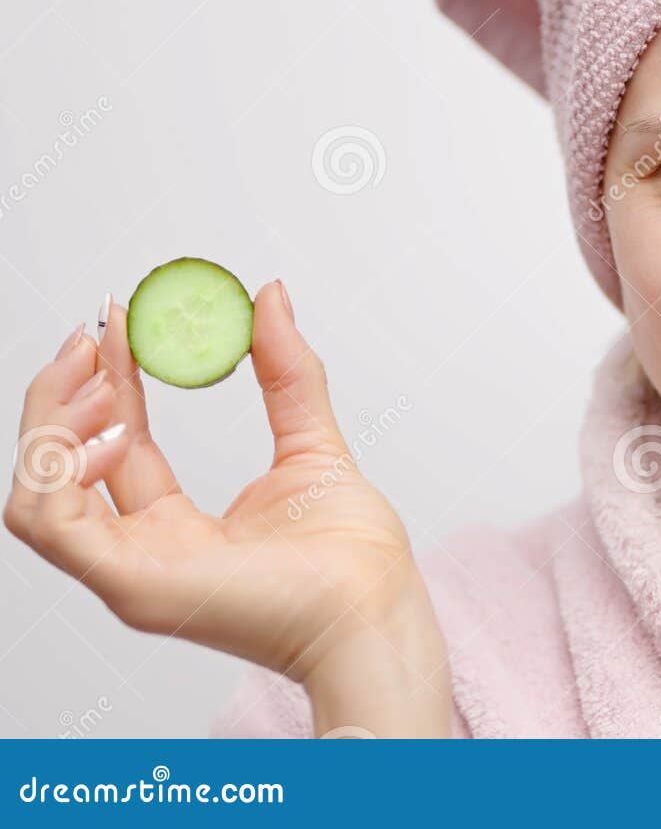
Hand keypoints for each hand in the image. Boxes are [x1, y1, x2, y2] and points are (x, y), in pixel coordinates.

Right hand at [5, 282, 450, 734]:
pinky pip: (52, 525)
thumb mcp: (312, 443)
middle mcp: (142, 551)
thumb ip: (287, 374)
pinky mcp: (133, 585)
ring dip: (51, 427)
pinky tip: (113, 431)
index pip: (117, 444)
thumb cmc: (355, 560)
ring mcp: (130, 572)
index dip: (108, 381)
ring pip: (37, 496)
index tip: (115, 320)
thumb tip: (271, 296)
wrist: (376, 610)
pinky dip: (60, 472)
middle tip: (95, 334)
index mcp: (176, 528)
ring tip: (102, 380)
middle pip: (63, 469)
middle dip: (64, 395)